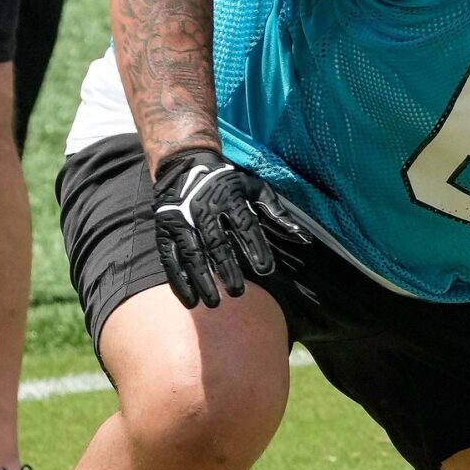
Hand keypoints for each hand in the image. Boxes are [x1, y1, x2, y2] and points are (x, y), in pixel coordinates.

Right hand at [151, 148, 296, 307]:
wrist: (185, 166)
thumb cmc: (228, 184)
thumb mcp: (256, 189)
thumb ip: (278, 214)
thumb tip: (304, 238)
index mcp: (229, 197)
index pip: (245, 225)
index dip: (255, 247)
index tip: (266, 270)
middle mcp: (202, 208)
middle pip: (216, 242)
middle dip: (227, 269)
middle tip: (238, 292)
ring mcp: (180, 219)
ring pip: (191, 254)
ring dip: (202, 280)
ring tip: (215, 303)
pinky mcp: (164, 230)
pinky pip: (169, 258)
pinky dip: (179, 281)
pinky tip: (191, 300)